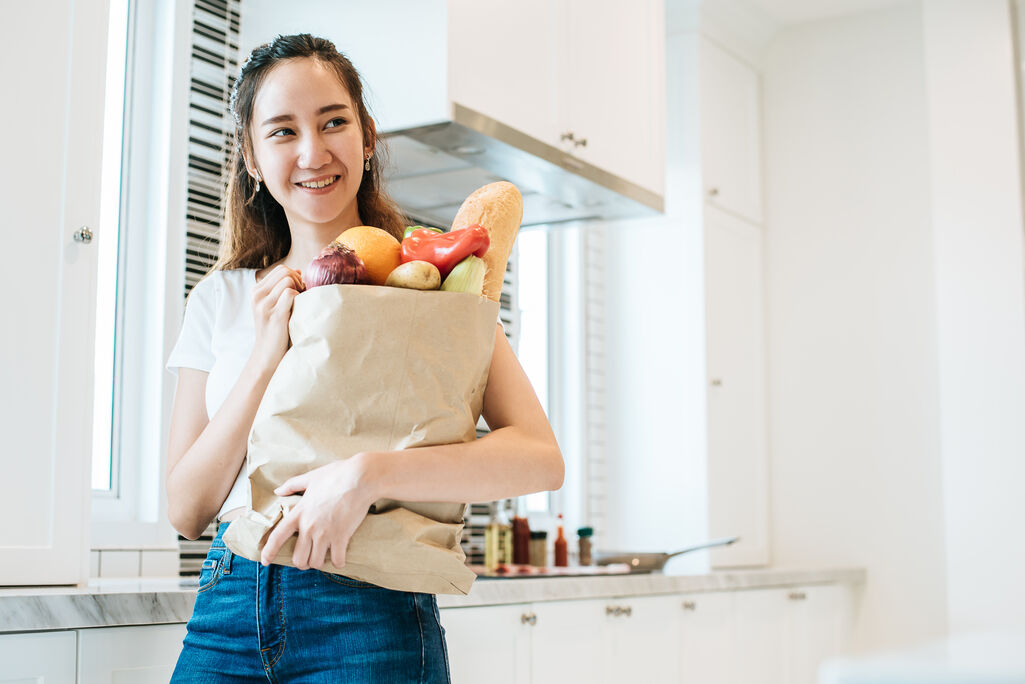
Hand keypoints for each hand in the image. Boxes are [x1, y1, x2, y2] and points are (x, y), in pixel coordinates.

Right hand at [251, 265, 303, 368]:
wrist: (267, 355)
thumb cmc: (276, 329)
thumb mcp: (274, 306)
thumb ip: (283, 288)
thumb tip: (298, 271)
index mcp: (257, 291)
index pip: (280, 269)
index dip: (295, 276)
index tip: (299, 291)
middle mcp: (257, 296)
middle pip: (285, 272)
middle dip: (298, 281)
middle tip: (301, 297)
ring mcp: (264, 305)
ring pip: (289, 280)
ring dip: (300, 289)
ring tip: (300, 303)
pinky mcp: (275, 315)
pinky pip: (291, 294)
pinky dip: (299, 299)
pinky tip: (299, 310)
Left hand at [260, 455, 377, 570]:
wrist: (359, 478)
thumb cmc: (336, 475)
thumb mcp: (310, 478)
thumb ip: (292, 485)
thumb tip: (277, 491)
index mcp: (299, 513)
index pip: (277, 537)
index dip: (269, 551)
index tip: (265, 561)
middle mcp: (309, 527)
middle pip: (298, 558)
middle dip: (302, 562)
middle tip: (309, 557)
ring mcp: (325, 533)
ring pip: (315, 563)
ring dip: (319, 563)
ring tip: (324, 557)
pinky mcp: (342, 537)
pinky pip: (337, 560)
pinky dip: (338, 562)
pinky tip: (340, 558)